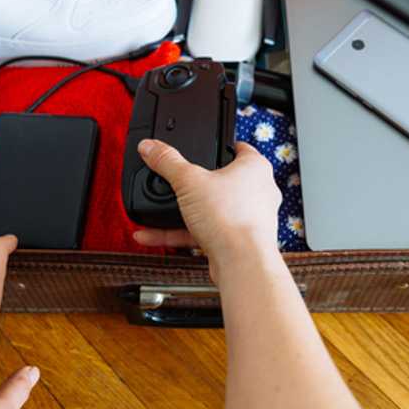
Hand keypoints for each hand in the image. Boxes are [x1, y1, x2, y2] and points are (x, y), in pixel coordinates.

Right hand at [133, 139, 281, 281]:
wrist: (241, 263)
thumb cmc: (231, 219)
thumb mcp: (188, 182)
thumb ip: (167, 162)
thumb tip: (150, 147)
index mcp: (255, 168)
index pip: (239, 148)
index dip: (219, 145)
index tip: (203, 145)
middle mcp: (258, 192)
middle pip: (221, 180)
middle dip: (195, 183)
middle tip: (176, 180)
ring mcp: (249, 219)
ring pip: (211, 209)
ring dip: (182, 212)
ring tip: (157, 210)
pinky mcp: (236, 241)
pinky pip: (205, 231)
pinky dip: (180, 232)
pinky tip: (152, 234)